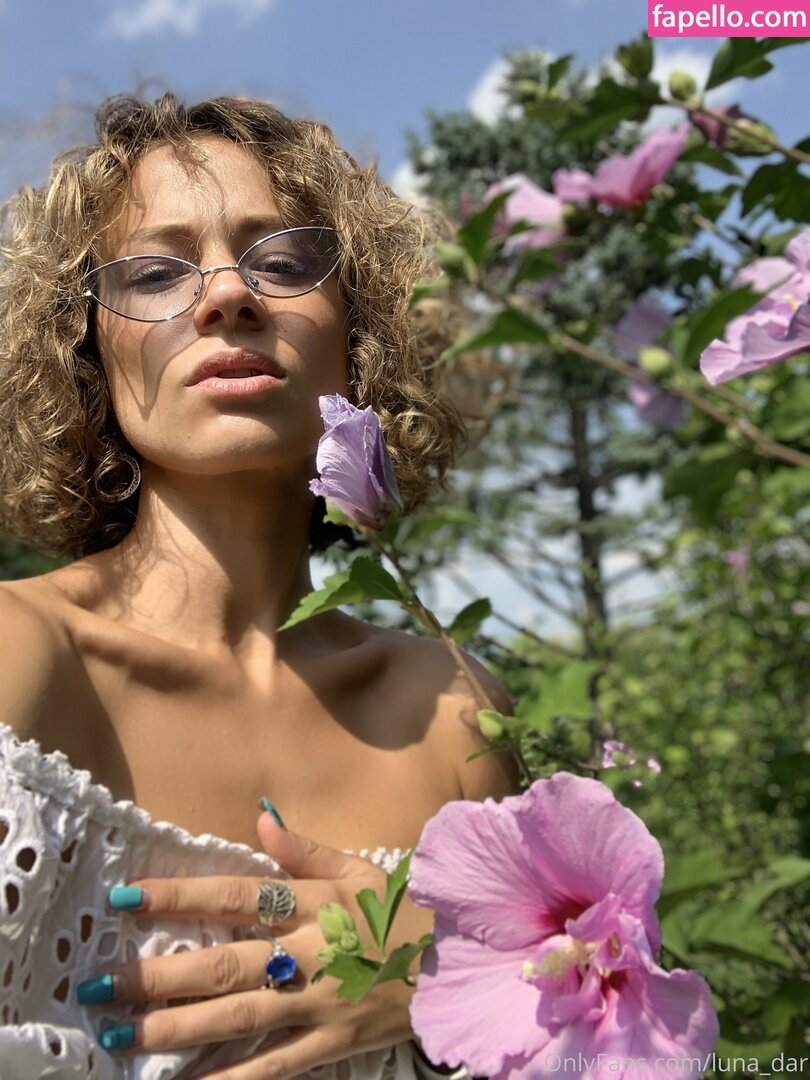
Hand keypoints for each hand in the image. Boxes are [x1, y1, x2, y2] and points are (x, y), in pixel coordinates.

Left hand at [79, 814, 431, 1077]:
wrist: (457, 961)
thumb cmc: (400, 908)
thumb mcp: (359, 868)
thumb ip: (305, 848)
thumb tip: (260, 815)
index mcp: (312, 902)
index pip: (234, 896)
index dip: (178, 895)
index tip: (123, 897)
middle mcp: (307, 953)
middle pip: (222, 965)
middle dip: (156, 978)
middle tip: (97, 988)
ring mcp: (317, 1003)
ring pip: (236, 1019)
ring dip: (173, 1029)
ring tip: (117, 1037)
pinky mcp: (330, 1044)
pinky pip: (272, 1068)